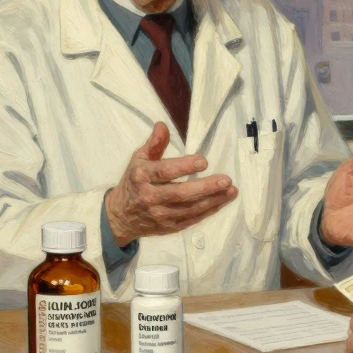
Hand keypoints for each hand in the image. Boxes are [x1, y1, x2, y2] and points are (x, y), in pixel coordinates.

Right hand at [106, 122, 238, 246]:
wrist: (121, 216)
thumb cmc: (134, 182)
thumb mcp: (138, 160)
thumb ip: (154, 144)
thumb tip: (162, 125)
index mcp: (141, 177)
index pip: (164, 172)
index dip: (184, 166)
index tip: (203, 161)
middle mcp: (150, 198)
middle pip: (180, 194)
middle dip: (205, 187)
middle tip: (226, 180)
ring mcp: (160, 215)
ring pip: (190, 209)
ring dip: (213, 200)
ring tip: (231, 190)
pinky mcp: (169, 227)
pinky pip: (193, 219)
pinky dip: (209, 210)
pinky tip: (223, 200)